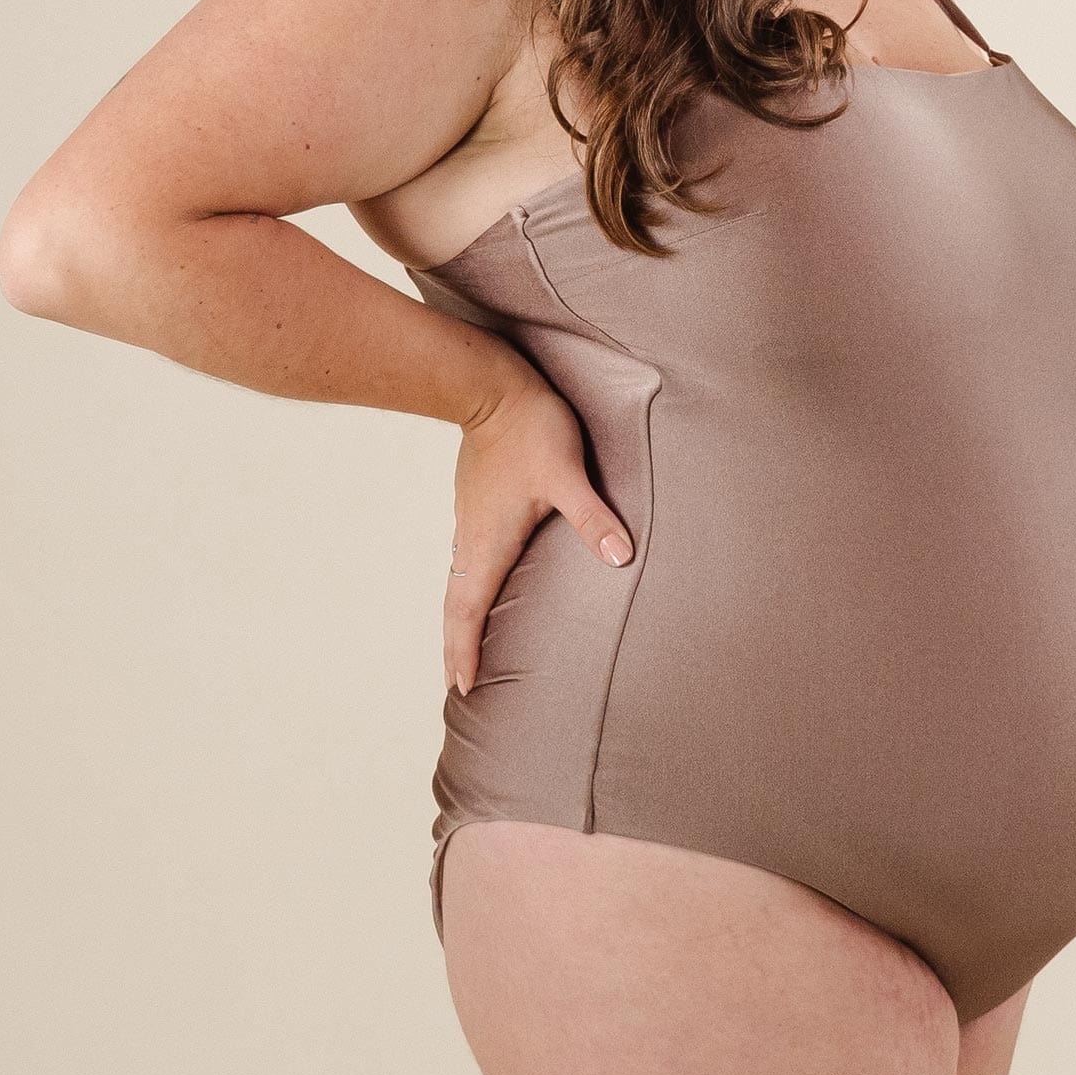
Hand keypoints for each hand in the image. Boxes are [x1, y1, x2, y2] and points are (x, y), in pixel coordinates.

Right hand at [444, 369, 633, 696]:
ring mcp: (472, 521)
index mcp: (489, 542)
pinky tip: (485, 590)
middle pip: (456, 606)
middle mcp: (473, 538)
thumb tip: (620, 558)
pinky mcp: (478, 505)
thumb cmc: (530, 428)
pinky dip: (469, 591)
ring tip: (466, 650)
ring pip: (460, 584)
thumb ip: (592, 517)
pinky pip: (469, 561)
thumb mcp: (567, 473)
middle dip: (455, 648)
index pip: (467, 611)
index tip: (461, 688)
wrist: (489, 385)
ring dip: (460, 620)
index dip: (463, 651)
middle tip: (456, 686)